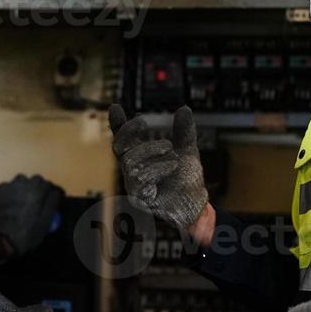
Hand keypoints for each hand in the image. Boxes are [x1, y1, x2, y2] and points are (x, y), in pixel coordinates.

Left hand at [0, 174, 62, 256]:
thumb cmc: (29, 232)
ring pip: (22, 180)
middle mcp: (24, 184)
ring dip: (26, 187)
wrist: (6, 239)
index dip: (51, 192)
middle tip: (39, 201)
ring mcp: (11, 186)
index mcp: (37, 190)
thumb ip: (52, 202)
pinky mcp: (1, 191)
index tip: (52, 199)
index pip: (48, 184)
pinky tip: (13, 200)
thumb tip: (56, 191)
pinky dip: (13, 190)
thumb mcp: (46, 220)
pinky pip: (10, 186)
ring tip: (26, 199)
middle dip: (39, 188)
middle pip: (36, 180)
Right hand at [108, 105, 207, 228]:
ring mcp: (134, 185)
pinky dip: (157, 168)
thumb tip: (184, 108)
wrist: (196, 204)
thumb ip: (184, 132)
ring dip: (151, 151)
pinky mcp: (140, 198)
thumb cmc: (186, 180)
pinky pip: (140, 180)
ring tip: (172, 153)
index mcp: (141, 158)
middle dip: (129, 132)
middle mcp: (133, 170)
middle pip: (118, 147)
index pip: (123, 139)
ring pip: (130, 162)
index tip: (115, 107)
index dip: (117, 124)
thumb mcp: (187, 151)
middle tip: (144, 122)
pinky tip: (172, 165)